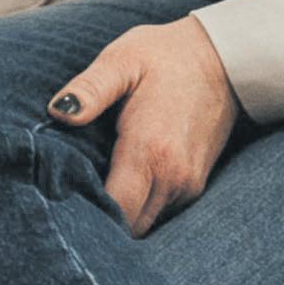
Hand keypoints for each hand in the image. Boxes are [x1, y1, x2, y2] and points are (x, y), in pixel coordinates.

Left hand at [49, 16, 240, 234]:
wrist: (224, 58)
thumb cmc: (167, 56)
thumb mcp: (124, 59)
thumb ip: (91, 88)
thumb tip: (59, 112)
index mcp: (150, 151)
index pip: (115, 212)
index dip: (85, 214)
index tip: (62, 201)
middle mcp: (173, 178)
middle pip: (129, 228)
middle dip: (100, 221)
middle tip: (70, 198)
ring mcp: (188, 186)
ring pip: (144, 224)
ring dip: (120, 216)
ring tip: (94, 189)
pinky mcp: (195, 186)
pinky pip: (159, 212)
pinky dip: (138, 206)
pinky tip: (121, 183)